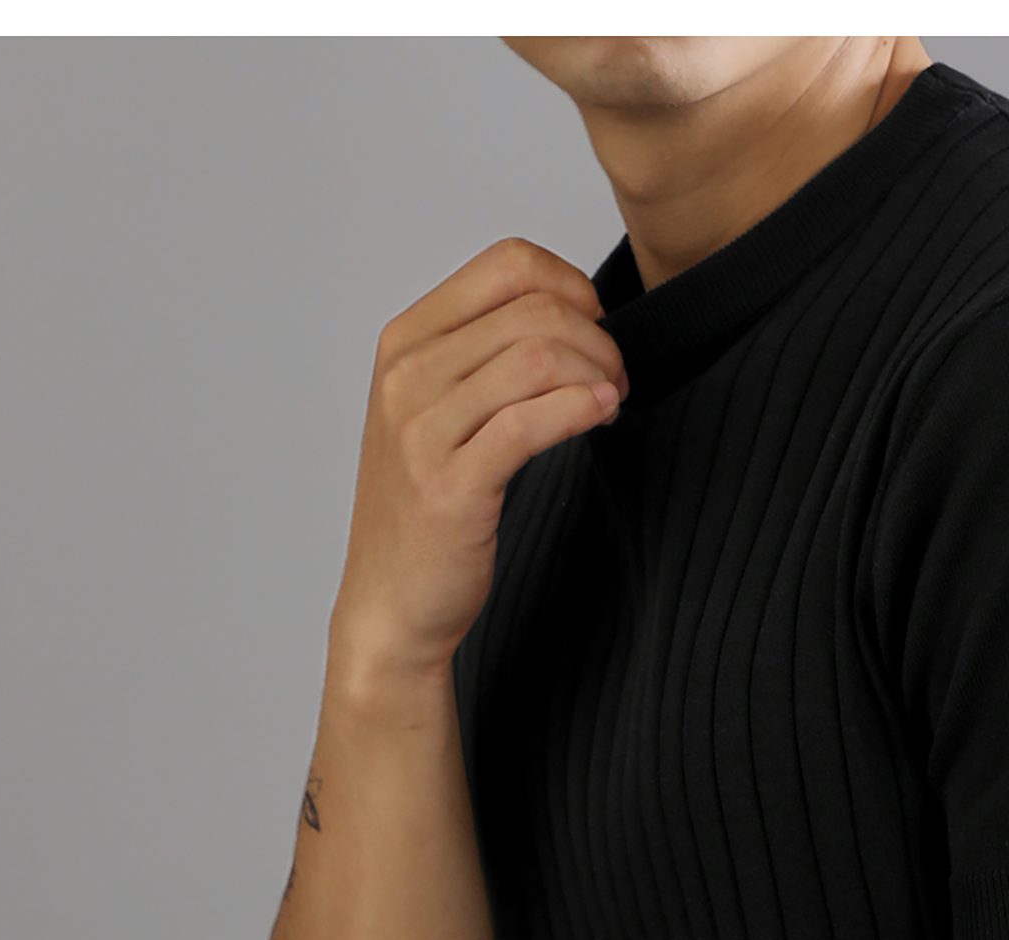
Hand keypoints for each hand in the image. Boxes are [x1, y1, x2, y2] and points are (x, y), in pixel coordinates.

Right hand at [332, 237, 627, 686]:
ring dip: (597, 373)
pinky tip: (602, 415)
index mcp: (405, 342)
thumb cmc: (427, 513)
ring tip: (612, 402)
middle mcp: (407, 375)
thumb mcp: (440, 414)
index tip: (597, 328)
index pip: (505, 264)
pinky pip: (530, 422)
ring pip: (536, 356)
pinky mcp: (452, 486)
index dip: (572, 286)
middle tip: (618, 377)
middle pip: (532, 308)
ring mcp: (423, 430)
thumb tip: (568, 314)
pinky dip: (581, 409)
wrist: (391, 605)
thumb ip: (484, 359)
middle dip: (597, 336)